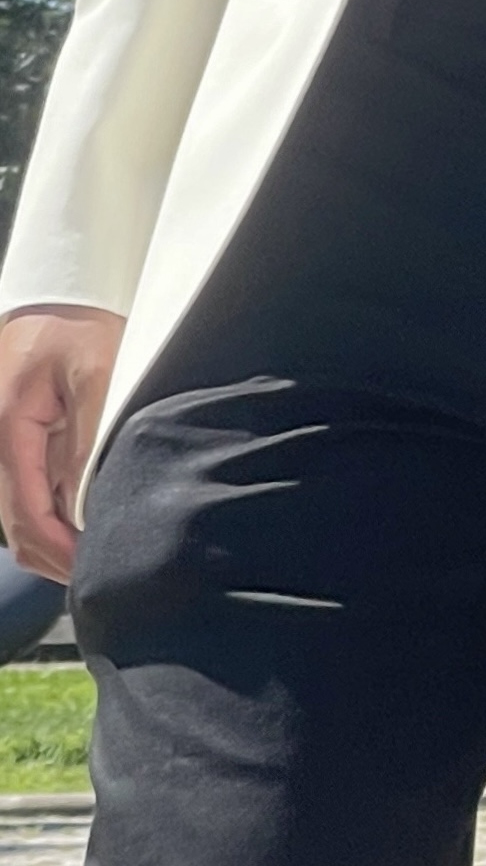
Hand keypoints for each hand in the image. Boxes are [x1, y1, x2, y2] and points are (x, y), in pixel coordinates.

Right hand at [0, 307, 121, 579]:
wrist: (62, 291)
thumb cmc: (76, 323)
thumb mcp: (94, 371)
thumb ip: (89, 434)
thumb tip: (88, 497)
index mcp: (8, 429)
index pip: (26, 512)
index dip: (58, 547)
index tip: (89, 566)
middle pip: (17, 525)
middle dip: (54, 556)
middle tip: (96, 574)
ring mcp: (8, 447)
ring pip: (21, 515)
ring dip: (52, 541)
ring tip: (94, 558)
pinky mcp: (22, 444)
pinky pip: (30, 494)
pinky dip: (52, 517)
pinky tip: (83, 527)